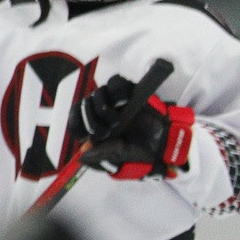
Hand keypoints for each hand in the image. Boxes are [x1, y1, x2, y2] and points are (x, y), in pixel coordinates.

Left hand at [71, 75, 193, 179]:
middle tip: (106, 129)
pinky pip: (115, 82)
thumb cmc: (139, 152)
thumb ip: (100, 155)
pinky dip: (117, 88)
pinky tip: (125, 99)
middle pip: (84, 105)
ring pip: (98, 93)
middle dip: (91, 117)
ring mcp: (114, 103)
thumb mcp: (118, 157)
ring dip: (102, 105)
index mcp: (94, 131)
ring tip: (117, 121)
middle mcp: (100, 116)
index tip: (86, 131)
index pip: (75, 121)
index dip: (77, 123)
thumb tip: (81, 157)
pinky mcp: (127, 93)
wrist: (164, 142)